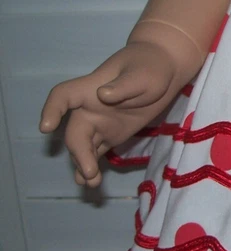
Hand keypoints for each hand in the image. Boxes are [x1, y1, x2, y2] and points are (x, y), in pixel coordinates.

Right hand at [39, 42, 186, 187]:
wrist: (164, 71)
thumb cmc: (150, 66)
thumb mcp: (142, 74)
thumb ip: (123, 86)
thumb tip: (103, 95)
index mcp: (90, 88)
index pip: (63, 96)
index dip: (52, 110)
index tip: (46, 128)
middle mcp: (89, 108)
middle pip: (75, 132)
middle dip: (79, 153)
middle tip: (90, 172)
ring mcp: (99, 122)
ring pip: (83, 145)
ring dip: (84, 164)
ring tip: (90, 183)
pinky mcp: (111, 134)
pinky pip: (96, 151)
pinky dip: (92, 165)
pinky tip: (91, 182)